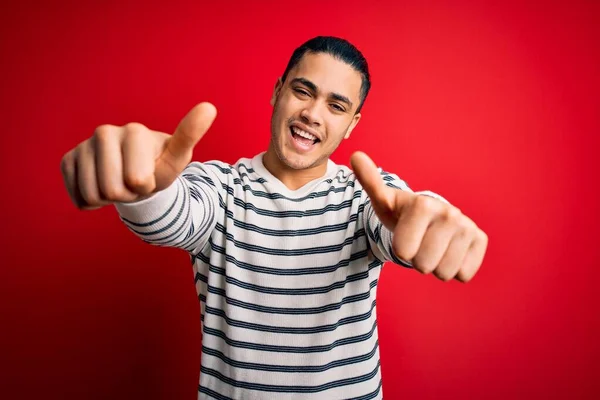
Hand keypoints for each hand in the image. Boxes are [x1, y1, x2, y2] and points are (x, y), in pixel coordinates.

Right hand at [60, 102, 216, 209]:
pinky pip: (79, 198)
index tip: (151, 172)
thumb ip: (190, 134)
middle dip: (129, 194)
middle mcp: (105, 132)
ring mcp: (83, 146)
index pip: (137, 180)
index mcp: (134, 131)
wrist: (137, 174)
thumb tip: (210, 107)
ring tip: (122, 182)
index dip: (147, 185)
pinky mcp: (68, 161)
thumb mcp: (177, 157)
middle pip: (114, 190)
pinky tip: (103, 185)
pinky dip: (94, 202)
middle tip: (137, 182)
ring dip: (112, 199)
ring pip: (94, 195)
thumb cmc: (159, 166)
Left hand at [350, 151, 487, 282]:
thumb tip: (355, 156)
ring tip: (432, 246)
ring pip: (444, 272)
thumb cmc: (400, 212)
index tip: (403, 234)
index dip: (400, 248)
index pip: (403, 252)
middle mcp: (449, 213)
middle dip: (417, 259)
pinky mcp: (480, 239)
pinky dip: (453, 269)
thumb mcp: (382, 200)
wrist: (428, 217)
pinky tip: (449, 251)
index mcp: (423, 204)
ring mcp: (467, 227)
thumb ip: (369, 181)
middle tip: (418, 242)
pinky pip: (464, 274)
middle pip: (423, 265)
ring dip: (435, 266)